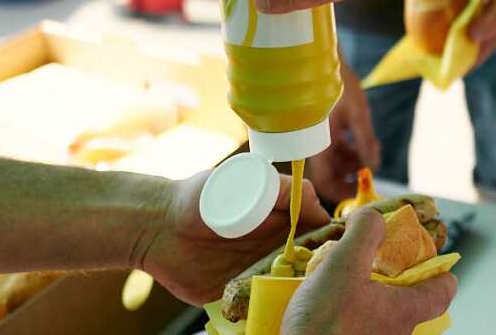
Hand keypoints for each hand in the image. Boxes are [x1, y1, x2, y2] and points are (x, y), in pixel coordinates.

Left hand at [137, 169, 329, 305]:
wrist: (158, 225)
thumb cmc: (202, 196)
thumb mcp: (250, 180)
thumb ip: (285, 190)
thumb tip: (320, 208)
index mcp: (283, 224)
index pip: (319, 237)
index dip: (331, 246)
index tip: (338, 254)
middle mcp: (274, 251)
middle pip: (308, 269)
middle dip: (316, 277)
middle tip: (318, 282)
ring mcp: (256, 275)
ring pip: (287, 292)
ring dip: (294, 298)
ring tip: (298, 301)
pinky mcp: (235, 297)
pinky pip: (257, 310)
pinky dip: (267, 314)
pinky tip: (274, 314)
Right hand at [281, 208, 456, 334]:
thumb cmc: (324, 325)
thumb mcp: (344, 264)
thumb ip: (365, 233)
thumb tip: (374, 216)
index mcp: (405, 310)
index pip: (444, 290)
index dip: (440, 269)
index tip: (426, 254)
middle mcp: (397, 332)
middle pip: (410, 298)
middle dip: (394, 275)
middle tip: (372, 259)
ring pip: (382, 312)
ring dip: (366, 292)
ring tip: (340, 279)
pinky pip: (360, 325)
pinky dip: (348, 310)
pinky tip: (326, 301)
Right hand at [307, 58, 381, 203]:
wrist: (326, 62)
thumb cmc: (341, 84)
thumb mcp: (358, 113)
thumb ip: (365, 141)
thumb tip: (374, 167)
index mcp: (318, 144)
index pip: (324, 182)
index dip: (341, 193)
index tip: (361, 192)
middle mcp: (316, 145)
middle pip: (331, 176)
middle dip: (351, 178)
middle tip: (371, 174)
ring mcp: (321, 139)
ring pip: (336, 165)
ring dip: (354, 164)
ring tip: (371, 153)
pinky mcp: (326, 132)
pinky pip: (338, 152)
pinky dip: (352, 153)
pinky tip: (366, 145)